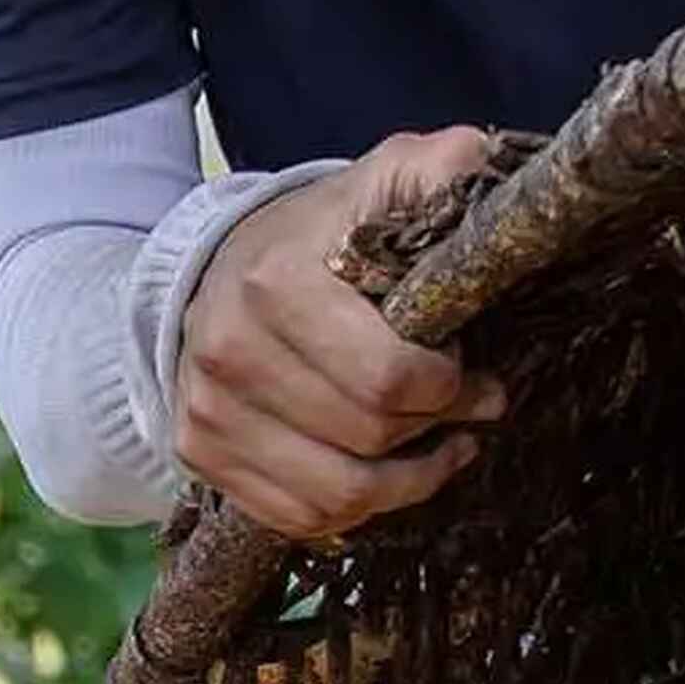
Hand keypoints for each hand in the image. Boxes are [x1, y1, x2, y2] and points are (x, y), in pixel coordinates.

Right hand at [174, 126, 505, 537]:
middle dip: (435, 428)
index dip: (448, 387)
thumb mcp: (387, 177)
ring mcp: (208, 412)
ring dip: (407, 484)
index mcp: (276, 284)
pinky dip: (355, 510)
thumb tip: (486, 166)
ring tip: (440, 451)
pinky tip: (386, 477)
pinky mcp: (199, 454)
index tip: (467, 368)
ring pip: (337, 496)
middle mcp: (228, 353)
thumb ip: (441, 170)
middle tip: (464, 406)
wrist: (218, 265)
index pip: (386, 380)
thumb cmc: (323, 232)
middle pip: (367, 440)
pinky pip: (297, 517)